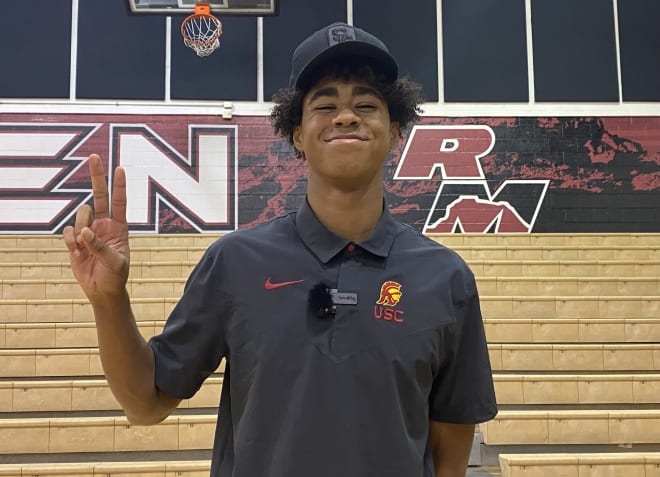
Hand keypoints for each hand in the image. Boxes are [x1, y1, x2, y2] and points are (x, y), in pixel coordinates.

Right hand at [63, 154, 129, 301]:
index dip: (119, 186)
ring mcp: (88, 230)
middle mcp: (104, 224)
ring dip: (81, 229)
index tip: (120, 168)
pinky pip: (68, 232)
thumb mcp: (115, 262)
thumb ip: (101, 246)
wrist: (103, 290)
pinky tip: (77, 252)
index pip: (119, 202)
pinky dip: (71, 241)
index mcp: (119, 227)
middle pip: (99, 195)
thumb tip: (84, 232)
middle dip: (97, 176)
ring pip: (80, 215)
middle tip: (94, 156)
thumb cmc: (116, 275)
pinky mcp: (74, 240)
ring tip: (85, 246)